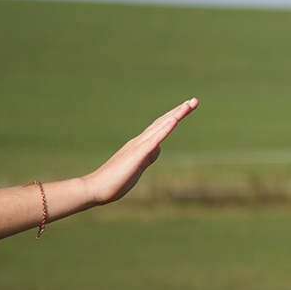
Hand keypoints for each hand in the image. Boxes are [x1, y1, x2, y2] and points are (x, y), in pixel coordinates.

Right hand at [84, 98, 198, 205]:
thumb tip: (158, 148)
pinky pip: (154, 139)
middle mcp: (139, 141)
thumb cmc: (115, 181)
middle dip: (180, 111)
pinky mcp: (137, 154)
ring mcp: (138, 146)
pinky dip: (165, 128)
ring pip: (160, 126)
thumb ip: (147, 157)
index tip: (187, 107)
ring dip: (176, 114)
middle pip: (163, 122)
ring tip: (190, 104)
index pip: (160, 127)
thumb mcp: (138, 168)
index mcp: (140, 145)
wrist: (95, 188)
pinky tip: (175, 120)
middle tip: (194, 100)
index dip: (174, 117)